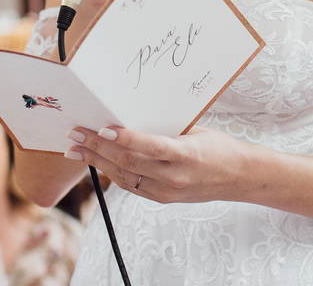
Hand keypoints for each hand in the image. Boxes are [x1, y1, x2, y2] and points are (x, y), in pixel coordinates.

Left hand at [63, 124, 250, 204]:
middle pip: (128, 162)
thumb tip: (130, 113)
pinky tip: (96, 161)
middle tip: (74, 134)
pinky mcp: (162, 199)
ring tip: (75, 149)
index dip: (123, 139)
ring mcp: (166, 192)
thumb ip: (165, 127)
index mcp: (186, 155)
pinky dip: (111, 171)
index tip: (100, 128)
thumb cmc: (218, 146)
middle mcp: (174, 177)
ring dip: (96, 161)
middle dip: (97, 148)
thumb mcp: (196, 129)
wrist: (238, 178)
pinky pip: (130, 185)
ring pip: (123, 176)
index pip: (148, 147)